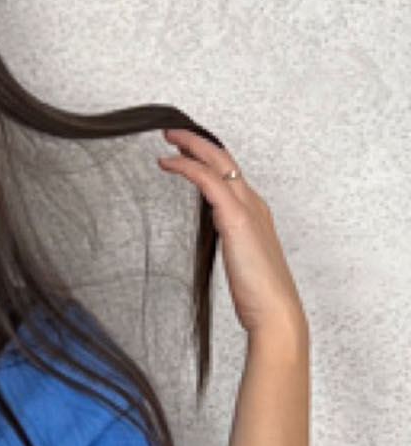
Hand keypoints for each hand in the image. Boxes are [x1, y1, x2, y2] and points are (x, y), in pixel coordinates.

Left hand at [157, 129, 307, 341]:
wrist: (276, 312)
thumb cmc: (259, 296)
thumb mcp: (239, 262)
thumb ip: (229, 243)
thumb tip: (216, 237)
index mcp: (255, 214)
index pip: (231, 175)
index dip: (208, 159)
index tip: (186, 152)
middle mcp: (254, 204)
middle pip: (225, 160)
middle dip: (198, 142)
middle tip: (173, 133)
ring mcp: (248, 209)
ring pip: (218, 163)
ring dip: (191, 147)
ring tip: (168, 139)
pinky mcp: (237, 219)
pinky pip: (208, 181)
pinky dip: (187, 167)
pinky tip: (168, 163)